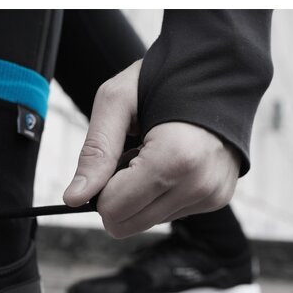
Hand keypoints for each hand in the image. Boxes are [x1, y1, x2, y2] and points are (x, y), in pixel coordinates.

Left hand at [63, 60, 239, 237]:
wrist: (219, 69)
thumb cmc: (164, 78)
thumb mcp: (117, 102)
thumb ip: (95, 153)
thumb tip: (74, 198)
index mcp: (176, 159)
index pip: (114, 208)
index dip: (101, 187)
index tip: (114, 156)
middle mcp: (200, 184)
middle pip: (127, 224)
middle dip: (117, 195)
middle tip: (131, 154)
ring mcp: (212, 195)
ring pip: (146, 222)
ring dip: (139, 194)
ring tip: (154, 152)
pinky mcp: (217, 199)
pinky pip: (168, 214)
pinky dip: (159, 192)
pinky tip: (171, 161)